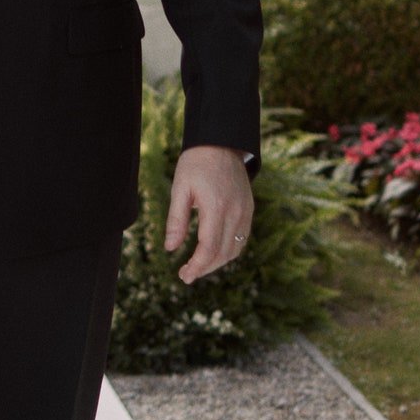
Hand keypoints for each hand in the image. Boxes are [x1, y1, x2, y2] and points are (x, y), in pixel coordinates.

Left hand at [164, 145, 254, 283]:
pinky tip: (213, 252)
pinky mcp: (249, 210)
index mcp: (216, 207)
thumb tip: (171, 248)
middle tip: (186, 275)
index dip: (197, 266)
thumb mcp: (179, 189)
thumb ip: (176, 220)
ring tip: (197, 266)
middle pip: (224, 253)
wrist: (221, 144)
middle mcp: (235, 212)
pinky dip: (228, 250)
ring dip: (217, 262)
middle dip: (205, 268)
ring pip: (236, 249)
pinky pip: (242, 238)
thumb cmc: (195, 164)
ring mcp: (245, 212)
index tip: (184, 276)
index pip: (209, 247)